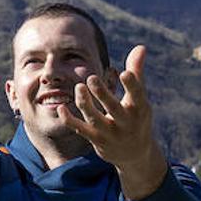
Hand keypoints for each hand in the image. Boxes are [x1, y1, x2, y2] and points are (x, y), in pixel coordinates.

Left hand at [57, 45, 167, 199]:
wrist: (135, 154)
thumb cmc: (136, 118)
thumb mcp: (139, 98)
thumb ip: (137, 72)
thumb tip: (140, 46)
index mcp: (139, 109)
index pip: (137, 96)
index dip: (132, 85)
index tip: (124, 73)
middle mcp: (126, 123)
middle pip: (114, 108)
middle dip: (103, 94)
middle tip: (92, 78)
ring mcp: (111, 134)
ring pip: (95, 119)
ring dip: (85, 104)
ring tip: (79, 87)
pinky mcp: (97, 141)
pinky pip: (81, 130)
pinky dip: (69, 120)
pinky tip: (60, 108)